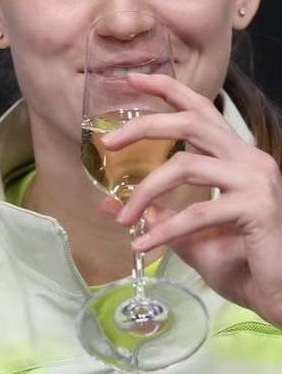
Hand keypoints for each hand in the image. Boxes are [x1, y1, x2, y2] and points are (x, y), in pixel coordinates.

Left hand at [100, 71, 281, 325]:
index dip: (168, 91)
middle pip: (190, 123)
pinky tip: (142, 246)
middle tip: (108, 143)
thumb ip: (156, 214)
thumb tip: (111, 202)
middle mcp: (249, 160)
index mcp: (235, 158)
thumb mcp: (187, 233)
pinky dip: (163, 231)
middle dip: (145, 127)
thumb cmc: (240, 262)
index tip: (132, 79)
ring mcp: (255, 181)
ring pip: (185, 166)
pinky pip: (196, 213)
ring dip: (145, 192)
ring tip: (122, 219)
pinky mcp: (255, 207)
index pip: (201, 111)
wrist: (276, 294)